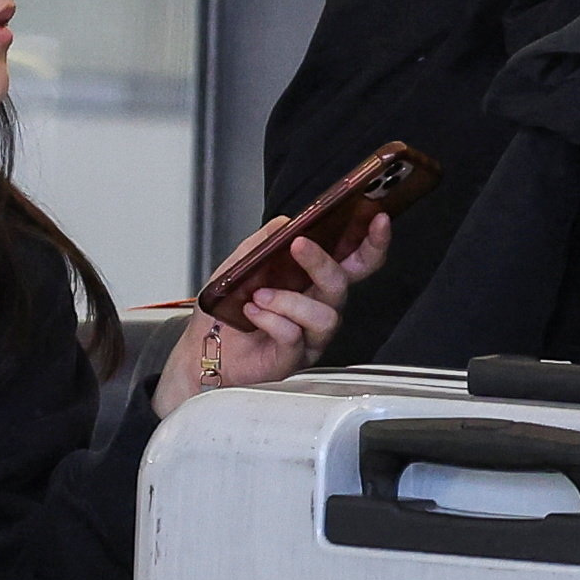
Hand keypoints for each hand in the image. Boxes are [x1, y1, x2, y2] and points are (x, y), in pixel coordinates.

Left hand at [157, 218, 386, 416]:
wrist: (202, 348)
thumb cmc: (226, 311)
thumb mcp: (241, 263)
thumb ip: (266, 241)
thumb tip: (288, 223)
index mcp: (314, 283)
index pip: (356, 262)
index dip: (373, 243)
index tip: (377, 220)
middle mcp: (319, 309)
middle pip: (343, 284)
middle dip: (323, 263)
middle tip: (299, 247)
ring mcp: (310, 337)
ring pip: (325, 315)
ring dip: (289, 300)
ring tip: (259, 296)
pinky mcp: (294, 359)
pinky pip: (295, 336)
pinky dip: (272, 320)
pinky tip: (253, 314)